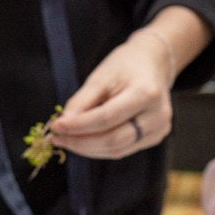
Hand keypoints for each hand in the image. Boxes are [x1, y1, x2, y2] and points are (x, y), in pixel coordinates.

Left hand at [50, 31, 172, 159]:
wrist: (153, 64)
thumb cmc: (125, 67)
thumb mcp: (100, 77)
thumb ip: (81, 102)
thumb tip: (62, 125)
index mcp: (146, 93)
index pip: (107, 118)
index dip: (79, 126)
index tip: (55, 127)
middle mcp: (157, 115)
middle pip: (113, 140)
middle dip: (81, 142)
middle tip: (57, 138)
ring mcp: (159, 129)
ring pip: (117, 150)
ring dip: (88, 149)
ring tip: (67, 140)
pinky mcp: (155, 137)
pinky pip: (122, 150)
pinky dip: (100, 148)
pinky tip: (84, 141)